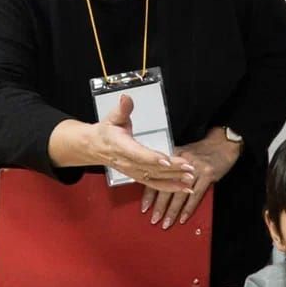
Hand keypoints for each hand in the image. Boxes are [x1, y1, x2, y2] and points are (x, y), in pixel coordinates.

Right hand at [48, 95, 195, 192]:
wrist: (95, 147)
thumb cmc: (106, 131)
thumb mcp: (113, 117)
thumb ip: (122, 109)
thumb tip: (126, 98)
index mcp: (121, 147)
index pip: (138, 154)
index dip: (152, 158)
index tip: (166, 161)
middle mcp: (128, 163)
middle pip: (152, 168)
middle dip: (172, 169)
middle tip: (189, 167)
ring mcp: (134, 172)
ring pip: (156, 178)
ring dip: (174, 180)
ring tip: (191, 178)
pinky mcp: (139, 177)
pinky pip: (155, 185)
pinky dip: (171, 187)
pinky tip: (185, 188)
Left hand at [140, 126, 241, 228]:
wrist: (223, 143)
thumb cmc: (203, 151)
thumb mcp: (184, 156)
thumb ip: (173, 170)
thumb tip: (160, 188)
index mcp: (172, 158)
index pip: (156, 178)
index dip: (149, 194)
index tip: (144, 207)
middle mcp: (181, 163)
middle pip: (166, 187)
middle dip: (159, 207)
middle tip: (154, 219)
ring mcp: (195, 168)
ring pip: (180, 194)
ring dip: (172, 211)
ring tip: (167, 222)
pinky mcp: (207, 174)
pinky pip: (196, 195)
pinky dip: (188, 208)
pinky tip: (183, 217)